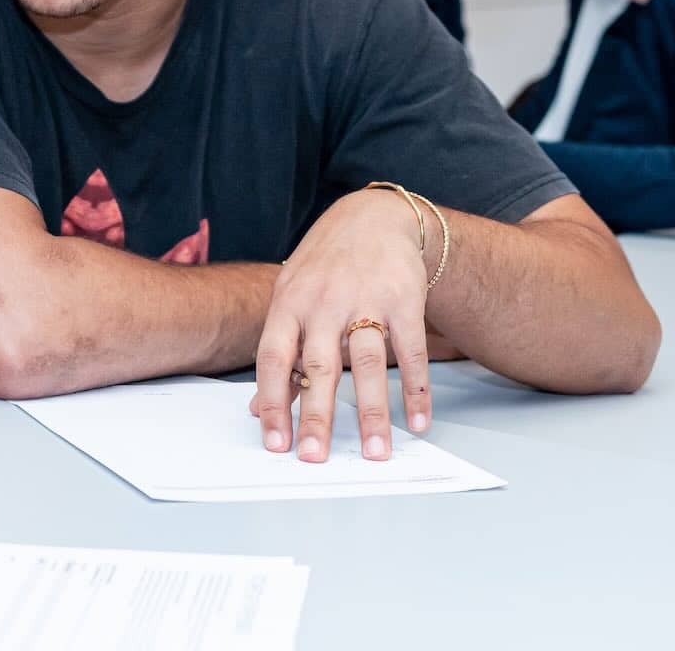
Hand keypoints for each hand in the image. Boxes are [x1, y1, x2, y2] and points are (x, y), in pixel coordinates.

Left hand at [253, 191, 431, 462]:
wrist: (373, 217)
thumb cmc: (323, 266)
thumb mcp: (290, 297)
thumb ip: (279, 351)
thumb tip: (257, 407)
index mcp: (288, 303)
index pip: (274, 358)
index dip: (272, 400)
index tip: (275, 442)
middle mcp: (324, 303)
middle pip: (320, 366)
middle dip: (317, 415)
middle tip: (315, 457)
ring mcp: (366, 300)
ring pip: (368, 363)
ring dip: (373, 412)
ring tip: (375, 452)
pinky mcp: (405, 300)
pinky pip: (412, 352)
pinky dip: (416, 389)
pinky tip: (418, 421)